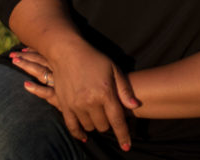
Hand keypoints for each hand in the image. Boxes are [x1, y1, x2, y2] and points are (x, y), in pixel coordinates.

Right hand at [11, 45, 139, 149]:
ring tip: (97, 114)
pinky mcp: (64, 106)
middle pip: (104, 126)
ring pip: (90, 127)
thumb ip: (125, 89)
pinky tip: (84, 136)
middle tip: (109, 114)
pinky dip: (79, 133)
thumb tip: (135, 106)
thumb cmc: (94, 59)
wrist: (67, 52)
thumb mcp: (114, 69)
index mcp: (105, 93)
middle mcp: (90, 102)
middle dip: (109, 123)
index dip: (123, 135)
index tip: (126, 147)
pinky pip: (72, 127)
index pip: (117, 121)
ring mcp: (76, 105)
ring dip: (95, 124)